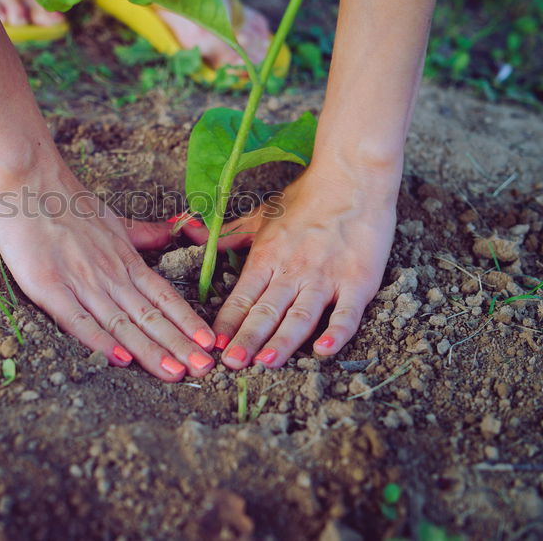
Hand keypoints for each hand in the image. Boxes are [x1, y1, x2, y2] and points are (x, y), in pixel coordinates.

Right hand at [0, 164, 215, 380]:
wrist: (27, 179)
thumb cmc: (66, 200)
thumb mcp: (115, 219)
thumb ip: (146, 234)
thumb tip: (183, 227)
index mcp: (124, 259)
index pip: (163, 296)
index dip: (186, 321)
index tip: (209, 344)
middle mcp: (108, 273)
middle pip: (149, 315)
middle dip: (178, 345)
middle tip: (205, 370)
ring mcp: (79, 280)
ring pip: (121, 322)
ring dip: (149, 350)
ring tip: (175, 373)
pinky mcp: (48, 286)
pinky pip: (77, 319)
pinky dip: (99, 340)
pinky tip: (120, 359)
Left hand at [209, 162, 398, 368]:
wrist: (352, 178)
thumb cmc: (306, 199)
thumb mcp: (261, 216)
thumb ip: (226, 234)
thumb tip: (184, 229)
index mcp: (267, 257)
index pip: (242, 296)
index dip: (227, 321)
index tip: (212, 344)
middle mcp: (293, 270)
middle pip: (266, 311)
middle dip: (247, 338)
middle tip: (231, 364)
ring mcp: (325, 277)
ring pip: (300, 316)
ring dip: (282, 341)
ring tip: (265, 363)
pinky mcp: (357, 281)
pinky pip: (346, 313)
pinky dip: (336, 334)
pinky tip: (323, 352)